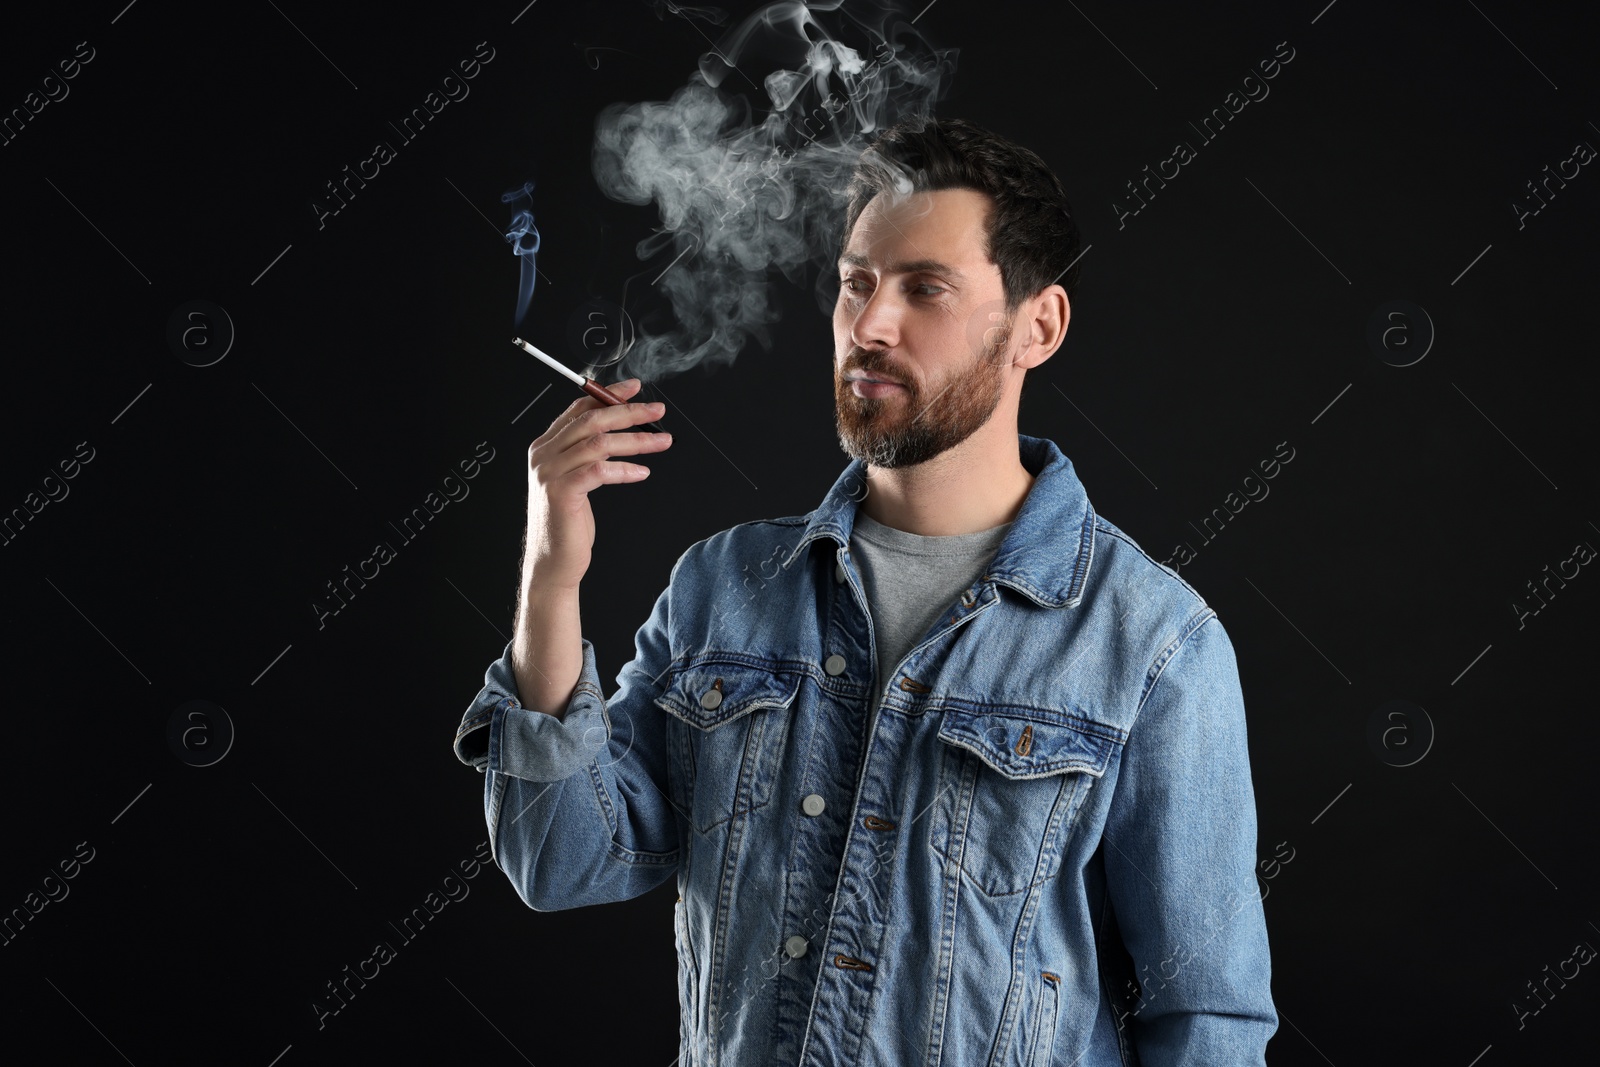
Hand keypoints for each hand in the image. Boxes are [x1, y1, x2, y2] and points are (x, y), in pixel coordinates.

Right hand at [521, 378, 671, 590]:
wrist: (551, 561)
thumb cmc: (568, 522)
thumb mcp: (576, 480)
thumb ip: (587, 453)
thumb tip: (621, 429)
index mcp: (545, 446)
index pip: (578, 408)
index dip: (608, 395)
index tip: (634, 389)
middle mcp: (544, 454)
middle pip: (591, 419)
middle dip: (629, 412)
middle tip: (657, 411)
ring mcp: (550, 473)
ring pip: (599, 442)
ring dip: (636, 440)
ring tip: (662, 442)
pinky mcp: (562, 493)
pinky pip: (600, 471)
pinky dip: (625, 469)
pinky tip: (642, 472)